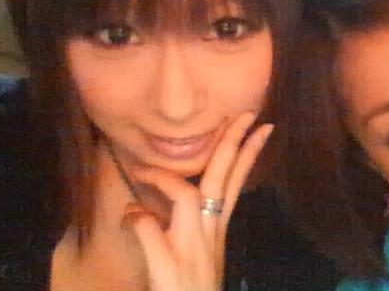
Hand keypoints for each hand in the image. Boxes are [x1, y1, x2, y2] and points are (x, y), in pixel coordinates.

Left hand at [122, 112, 272, 290]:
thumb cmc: (191, 288)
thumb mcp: (199, 254)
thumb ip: (184, 228)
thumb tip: (143, 208)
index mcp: (217, 228)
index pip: (237, 182)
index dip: (249, 152)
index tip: (260, 126)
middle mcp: (210, 233)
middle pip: (222, 179)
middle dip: (232, 144)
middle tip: (245, 115)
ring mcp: (192, 249)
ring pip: (188, 197)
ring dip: (164, 178)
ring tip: (143, 168)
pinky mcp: (170, 266)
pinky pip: (151, 231)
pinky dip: (138, 219)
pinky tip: (128, 215)